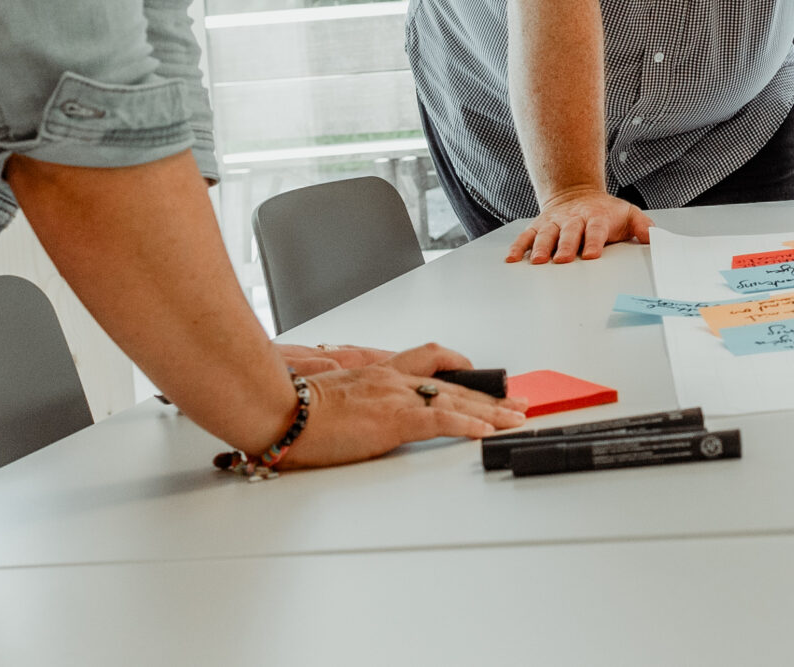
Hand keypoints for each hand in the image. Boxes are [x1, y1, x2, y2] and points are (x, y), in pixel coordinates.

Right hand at [280, 342, 528, 466]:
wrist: (278, 410)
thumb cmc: (294, 409)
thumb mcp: (333, 396)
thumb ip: (356, 399)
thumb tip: (362, 415)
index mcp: (379, 372)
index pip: (432, 360)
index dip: (461, 368)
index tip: (480, 379)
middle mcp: (393, 379)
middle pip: (453, 381)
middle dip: (489, 395)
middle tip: (515, 402)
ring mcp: (395, 397)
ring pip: (455, 399)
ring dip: (490, 412)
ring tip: (514, 420)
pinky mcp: (392, 420)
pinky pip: (439, 421)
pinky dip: (466, 426)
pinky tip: (484, 432)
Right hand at [506, 188, 652, 264]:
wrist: (577, 194)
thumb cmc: (605, 212)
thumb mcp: (628, 213)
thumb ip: (643, 225)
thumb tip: (653, 237)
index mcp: (596, 217)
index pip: (596, 229)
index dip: (593, 241)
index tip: (591, 255)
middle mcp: (573, 219)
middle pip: (569, 232)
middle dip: (565, 246)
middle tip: (563, 260)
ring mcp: (555, 222)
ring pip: (546, 234)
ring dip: (541, 247)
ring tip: (537, 261)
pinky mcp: (539, 226)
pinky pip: (526, 235)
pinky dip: (518, 246)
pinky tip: (512, 258)